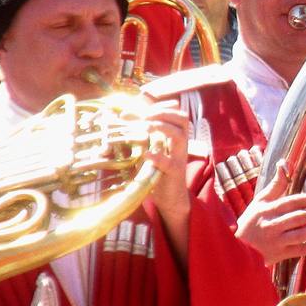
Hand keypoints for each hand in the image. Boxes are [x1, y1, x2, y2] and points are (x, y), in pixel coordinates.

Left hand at [143, 103, 192, 256]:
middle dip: (163, 112)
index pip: (174, 111)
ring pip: (180, 135)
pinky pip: (168, 162)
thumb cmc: (158, 171)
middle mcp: (180, 144)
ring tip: (146, 127)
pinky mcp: (174, 173)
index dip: (157, 106)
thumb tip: (123, 118)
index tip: (135, 110)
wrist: (170, 198)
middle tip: (145, 116)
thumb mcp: (151, 149)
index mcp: (175, 136)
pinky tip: (145, 154)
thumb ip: (143, 136)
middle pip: (182, 118)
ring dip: (162, 127)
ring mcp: (179, 158)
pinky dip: (157, 156)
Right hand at [237, 160, 305, 265]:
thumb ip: (275, 184)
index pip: (292, 202)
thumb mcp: (260, 201)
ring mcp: (276, 242)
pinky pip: (300, 251)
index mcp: (268, 210)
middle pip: (298, 218)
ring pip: (300, 235)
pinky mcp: (280, 255)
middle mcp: (272, 225)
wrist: (238, 249)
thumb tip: (284, 163)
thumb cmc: (251, 221)